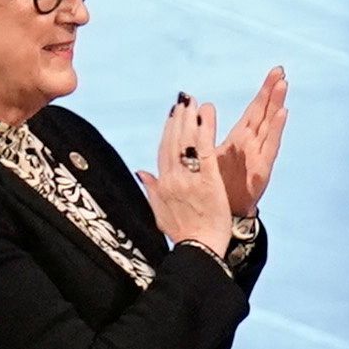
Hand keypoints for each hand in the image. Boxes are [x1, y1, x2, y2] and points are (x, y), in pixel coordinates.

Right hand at [143, 93, 235, 254]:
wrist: (199, 249)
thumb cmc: (184, 234)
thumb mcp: (161, 212)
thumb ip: (151, 190)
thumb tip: (141, 172)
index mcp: (161, 185)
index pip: (163, 151)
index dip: (167, 131)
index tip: (172, 114)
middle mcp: (171, 178)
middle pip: (173, 141)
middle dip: (178, 118)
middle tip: (184, 99)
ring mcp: (188, 178)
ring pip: (187, 141)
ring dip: (190, 118)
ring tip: (195, 101)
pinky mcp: (207, 179)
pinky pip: (204, 148)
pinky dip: (205, 128)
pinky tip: (208, 114)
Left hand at [209, 68, 289, 218]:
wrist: (219, 220)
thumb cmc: (212, 192)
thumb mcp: (198, 162)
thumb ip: (194, 141)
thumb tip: (184, 115)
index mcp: (239, 141)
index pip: (253, 111)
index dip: (263, 92)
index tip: (274, 71)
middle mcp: (251, 146)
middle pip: (263, 113)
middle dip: (272, 91)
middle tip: (280, 70)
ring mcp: (257, 157)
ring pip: (268, 125)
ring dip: (275, 103)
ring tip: (283, 83)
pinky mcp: (261, 170)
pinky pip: (269, 147)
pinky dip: (276, 129)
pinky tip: (282, 113)